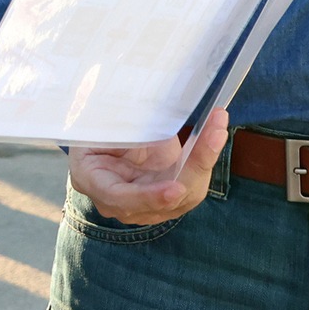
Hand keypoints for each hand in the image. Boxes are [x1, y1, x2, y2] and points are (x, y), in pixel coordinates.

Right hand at [67, 109, 228, 226]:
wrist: (98, 141)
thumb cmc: (91, 131)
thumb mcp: (95, 125)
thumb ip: (116, 126)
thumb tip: (142, 105)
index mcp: (93, 181)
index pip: (121, 199)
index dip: (148, 197)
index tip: (175, 189)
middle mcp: (122, 203)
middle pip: (167, 200)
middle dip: (194, 168)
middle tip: (214, 134)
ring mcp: (149, 204)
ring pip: (186, 193)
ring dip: (205, 159)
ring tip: (217, 126)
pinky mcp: (169, 197)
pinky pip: (192, 182)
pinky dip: (205, 157)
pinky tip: (214, 132)